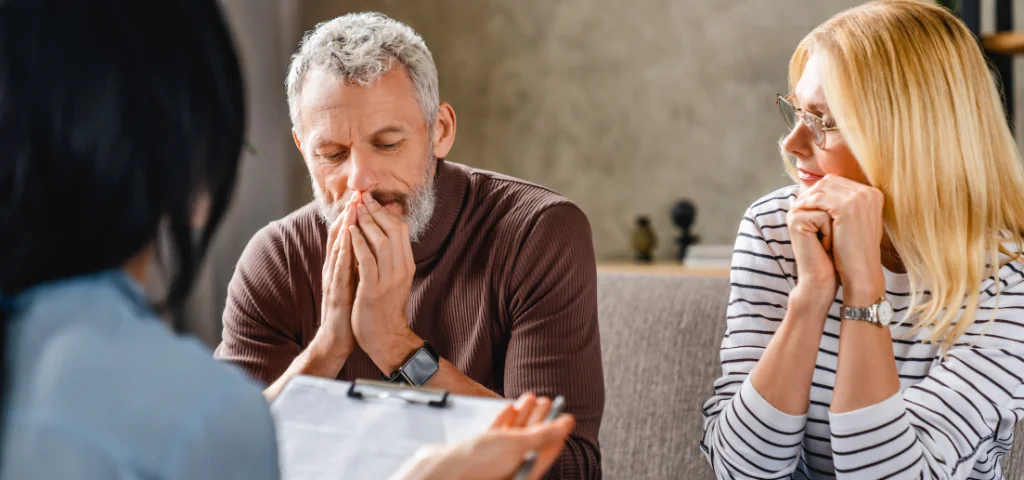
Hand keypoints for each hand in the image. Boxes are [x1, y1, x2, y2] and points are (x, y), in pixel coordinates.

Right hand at [311, 195, 359, 359]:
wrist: (338, 339)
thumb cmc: (349, 310)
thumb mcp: (355, 282)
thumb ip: (358, 263)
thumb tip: (370, 245)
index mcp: (340, 267)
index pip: (345, 236)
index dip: (352, 216)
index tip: (361, 198)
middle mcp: (334, 269)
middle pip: (339, 237)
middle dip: (348, 215)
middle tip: (356, 195)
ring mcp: (333, 280)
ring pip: (337, 248)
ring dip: (344, 227)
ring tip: (351, 208)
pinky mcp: (335, 292)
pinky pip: (339, 268)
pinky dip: (343, 250)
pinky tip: (348, 238)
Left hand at [348, 191, 420, 373]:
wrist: (384, 338)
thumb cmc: (385, 307)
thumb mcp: (394, 278)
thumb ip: (390, 257)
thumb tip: (383, 233)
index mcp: (406, 264)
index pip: (401, 229)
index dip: (386, 212)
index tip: (372, 200)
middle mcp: (401, 269)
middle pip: (393, 230)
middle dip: (376, 212)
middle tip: (362, 198)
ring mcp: (388, 279)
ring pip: (380, 242)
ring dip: (366, 223)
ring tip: (355, 209)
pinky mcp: (373, 289)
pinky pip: (366, 260)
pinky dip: (358, 243)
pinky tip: (350, 231)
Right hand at [411, 394, 575, 479]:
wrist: (442, 468)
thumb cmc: (477, 463)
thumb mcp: (517, 445)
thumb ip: (543, 435)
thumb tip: (567, 425)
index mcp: (525, 472)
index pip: (547, 451)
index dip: (557, 432)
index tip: (565, 416)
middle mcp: (512, 468)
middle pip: (531, 441)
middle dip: (540, 419)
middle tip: (548, 401)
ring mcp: (495, 461)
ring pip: (514, 435)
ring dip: (524, 415)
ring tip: (532, 397)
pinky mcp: (480, 453)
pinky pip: (497, 435)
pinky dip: (505, 421)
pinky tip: (509, 407)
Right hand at [787, 200, 836, 305]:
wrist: (825, 278)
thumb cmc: (836, 254)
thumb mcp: (843, 224)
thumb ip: (844, 203)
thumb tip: (858, 189)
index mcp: (809, 203)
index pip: (834, 193)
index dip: (845, 213)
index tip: (844, 232)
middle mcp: (800, 205)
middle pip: (832, 197)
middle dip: (841, 218)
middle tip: (837, 239)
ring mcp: (795, 211)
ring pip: (830, 206)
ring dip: (837, 226)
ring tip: (830, 243)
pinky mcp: (795, 220)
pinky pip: (823, 217)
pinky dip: (829, 234)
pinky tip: (823, 247)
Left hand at [793, 175, 884, 303]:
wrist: (862, 270)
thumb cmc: (856, 250)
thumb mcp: (856, 222)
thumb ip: (847, 206)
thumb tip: (825, 194)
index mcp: (873, 194)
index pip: (839, 181)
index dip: (820, 189)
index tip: (808, 199)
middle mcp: (869, 192)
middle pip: (830, 181)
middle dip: (812, 190)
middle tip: (799, 201)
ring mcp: (859, 198)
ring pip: (823, 187)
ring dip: (807, 196)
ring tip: (797, 206)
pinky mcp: (847, 207)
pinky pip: (819, 198)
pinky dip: (807, 203)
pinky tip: (799, 210)